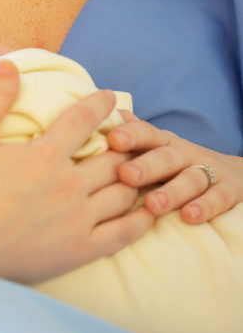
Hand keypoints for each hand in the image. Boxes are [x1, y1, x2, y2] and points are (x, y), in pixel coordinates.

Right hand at [0, 60, 154, 281]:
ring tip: (138, 167)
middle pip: (114, 156)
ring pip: (124, 191)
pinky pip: (124, 233)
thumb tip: (7, 63)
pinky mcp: (79, 251)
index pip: (83, 120)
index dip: (99, 104)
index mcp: (44, 155)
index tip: (109, 95)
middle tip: (129, 134)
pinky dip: (141, 219)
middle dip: (125, 141)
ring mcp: (77, 221)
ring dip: (135, 176)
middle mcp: (68, 186)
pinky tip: (146, 210)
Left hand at [107, 113, 242, 223]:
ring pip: (191, 178)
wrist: (235, 173)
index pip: (147, 134)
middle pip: (166, 156)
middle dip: (146, 165)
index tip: (111, 139)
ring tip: (153, 205)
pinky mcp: (230, 190)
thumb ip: (132, 135)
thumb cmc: (180, 163)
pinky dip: (206, 206)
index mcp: (163, 142)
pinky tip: (190, 217)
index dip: (130, 135)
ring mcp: (209, 170)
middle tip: (125, 175)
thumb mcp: (157, 147)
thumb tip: (102, 116)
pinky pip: (219, 197)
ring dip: (172, 191)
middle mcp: (185, 153)